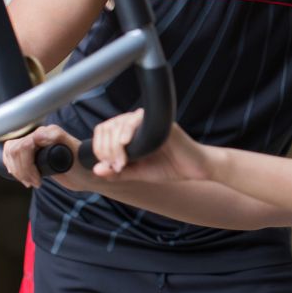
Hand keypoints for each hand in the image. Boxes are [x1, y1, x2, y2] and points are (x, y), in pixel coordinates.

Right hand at [2, 125, 83, 189]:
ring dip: (17, 170)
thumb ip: (58, 137)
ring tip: (30, 182)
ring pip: (10, 153)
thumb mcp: (74, 150)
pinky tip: (22, 177)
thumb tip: (36, 136)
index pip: (23, 145)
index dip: (26, 165)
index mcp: (47, 132)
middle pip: (13, 150)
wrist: (87, 174)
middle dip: (21, 170)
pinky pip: (12, 155)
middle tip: (34, 182)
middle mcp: (40, 135)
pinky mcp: (32, 154)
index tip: (37, 179)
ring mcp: (35, 144)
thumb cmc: (84, 164)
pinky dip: (13, 167)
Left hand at [90, 110, 208, 182]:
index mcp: (131, 133)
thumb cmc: (170, 167)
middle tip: (116, 166)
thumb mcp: (139, 172)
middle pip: (108, 126)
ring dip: (114, 146)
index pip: (104, 131)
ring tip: (122, 163)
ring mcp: (148, 121)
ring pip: (118, 123)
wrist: (194, 168)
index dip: (100, 148)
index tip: (109, 166)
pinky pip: (136, 120)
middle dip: (105, 149)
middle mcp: (138, 124)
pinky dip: (127, 132)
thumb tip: (97, 171)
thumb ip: (118, 172)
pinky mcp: (159, 122)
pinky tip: (126, 146)